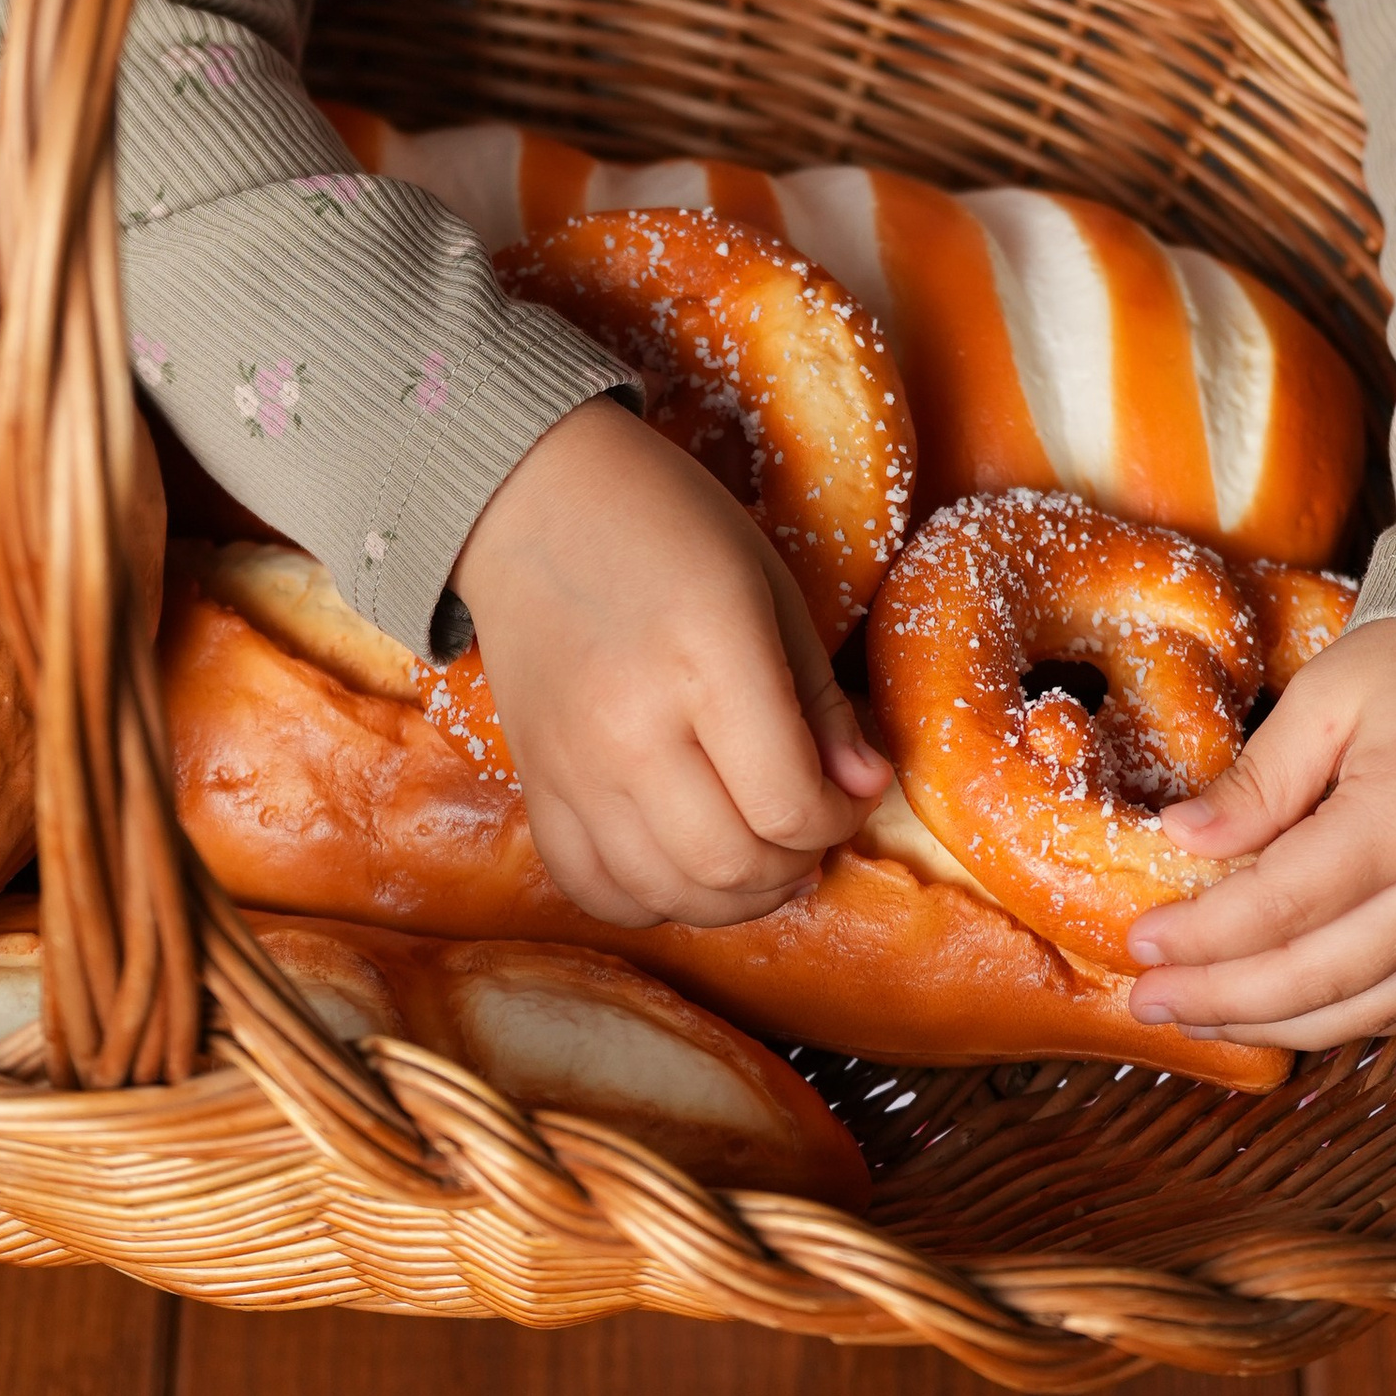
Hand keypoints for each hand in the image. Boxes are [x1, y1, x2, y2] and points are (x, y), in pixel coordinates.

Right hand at [448, 396, 891, 929]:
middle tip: (807, 825)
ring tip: (756, 853)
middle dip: (791, 864)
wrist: (532, 496)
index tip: (846, 791)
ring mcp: (572, 765)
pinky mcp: (532, 781)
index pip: (787, 805)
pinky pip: (589, 888)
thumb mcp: (769, 584)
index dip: (836, 819)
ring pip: (664, 893)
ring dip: (728, 896)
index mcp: (707, 660)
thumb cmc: (666, 521)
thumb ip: (820, 698)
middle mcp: (631, 727)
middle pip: (729, 866)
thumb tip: (864, 787)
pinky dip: (646, 898)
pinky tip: (679, 861)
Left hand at [1125, 618, 1395, 1050]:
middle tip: (1149, 1000)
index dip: (1203, 936)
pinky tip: (1277, 1011)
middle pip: (1319, 977)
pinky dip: (1337, 1016)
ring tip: (1196, 1020)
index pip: (1282, 905)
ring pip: (1365, 1011)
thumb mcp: (1328, 696)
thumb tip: (1180, 842)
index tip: (1139, 942)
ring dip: (1274, 1025)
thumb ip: (1257, 781)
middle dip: (1224, 999)